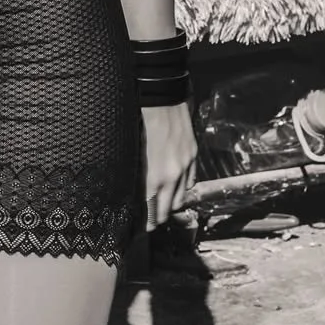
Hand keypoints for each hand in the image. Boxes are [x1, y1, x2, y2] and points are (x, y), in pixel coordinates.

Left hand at [142, 101, 197, 230]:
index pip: (150, 211)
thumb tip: (132, 191)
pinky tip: (174, 188)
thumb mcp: (132, 150)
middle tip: (148, 222)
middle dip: (156, 218)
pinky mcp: (192, 154)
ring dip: (170, 205)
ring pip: (180, 198)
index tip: (140, 228)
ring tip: (160, 206)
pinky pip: (190, 181)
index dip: (145, 223)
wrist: (161, 96)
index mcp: (152, 176)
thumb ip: (135, 175)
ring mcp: (185, 165)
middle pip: (166, 210)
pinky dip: (182, 188)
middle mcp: (171, 175)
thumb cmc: (139, 120)